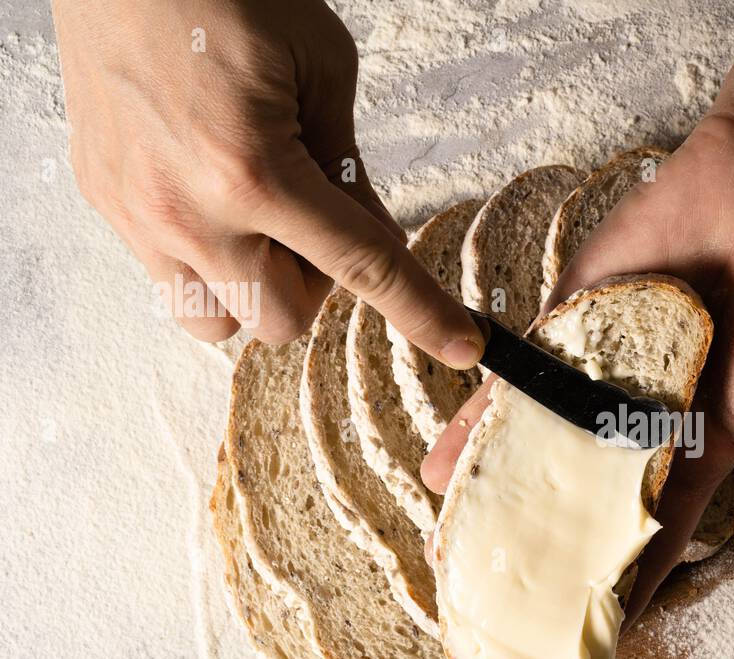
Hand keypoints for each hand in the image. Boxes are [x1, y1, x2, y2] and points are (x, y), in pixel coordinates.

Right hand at [52, 0, 481, 364]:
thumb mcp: (320, 68)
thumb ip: (348, 165)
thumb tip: (371, 234)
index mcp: (252, 172)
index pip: (360, 266)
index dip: (420, 311)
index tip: (459, 346)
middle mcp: (187, 210)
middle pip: (281, 321)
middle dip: (315, 285)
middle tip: (316, 220)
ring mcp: (136, 214)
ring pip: (216, 324)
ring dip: (253, 290)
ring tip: (259, 220)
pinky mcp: (104, 202)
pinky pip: (167, 279)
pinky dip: (206, 260)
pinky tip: (212, 197)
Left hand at [423, 0, 733, 618]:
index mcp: (710, 447)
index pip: (662, 534)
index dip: (633, 584)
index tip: (599, 637)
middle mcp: (648, 419)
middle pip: (590, 501)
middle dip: (552, 551)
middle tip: (510, 608)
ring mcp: (604, 374)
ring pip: (544, 450)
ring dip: (504, 499)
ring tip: (460, 559)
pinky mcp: (570, 328)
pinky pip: (521, 383)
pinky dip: (483, 424)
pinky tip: (446, 469)